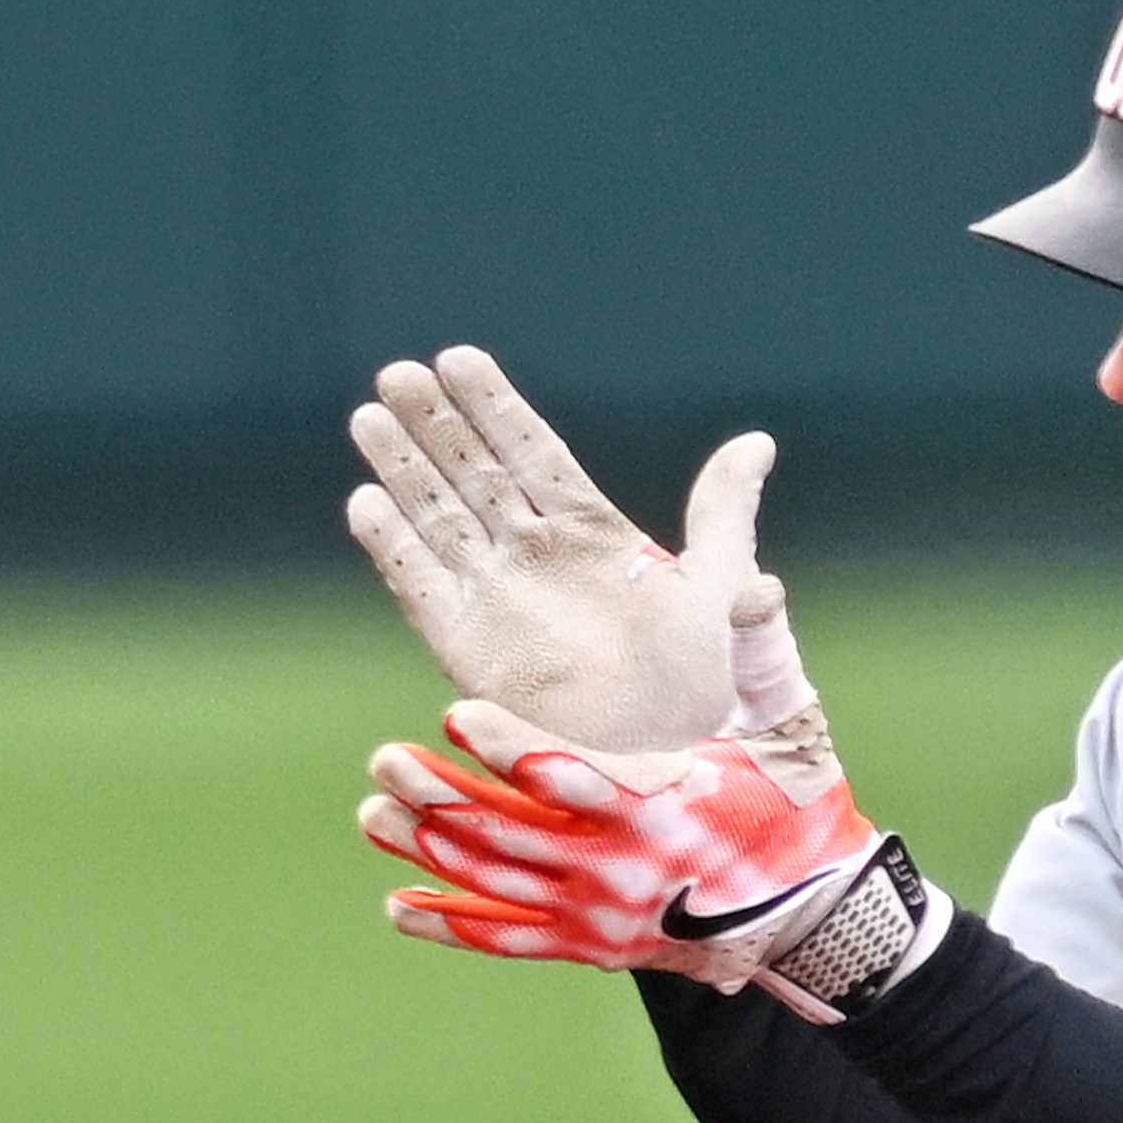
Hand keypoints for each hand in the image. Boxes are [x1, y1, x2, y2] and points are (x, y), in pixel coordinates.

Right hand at [346, 346, 775, 754]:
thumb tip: (757, 442)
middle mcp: (539, 560)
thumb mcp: (723, 585)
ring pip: (439, 521)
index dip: (494, 407)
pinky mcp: (472, 651)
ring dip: (403, 472)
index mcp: (595, 535)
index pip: (533, 454)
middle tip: (396, 374)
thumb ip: (724, 512)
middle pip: (474, 476)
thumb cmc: (718, 682)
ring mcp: (501, 602)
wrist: (687, 764)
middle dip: (435, 425)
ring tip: (368, 418)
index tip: (457, 358)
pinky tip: (366, 502)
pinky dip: (393, 549)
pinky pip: (422, 590)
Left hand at [359, 610, 884, 1007]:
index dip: (508, 745)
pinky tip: (398, 906)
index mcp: (659, 801)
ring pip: (496, 884)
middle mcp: (619, 865)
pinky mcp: (592, 946)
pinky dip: (451, 926)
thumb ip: (758, 649)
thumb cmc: (795, 803)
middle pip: (511, 832)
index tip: (453, 714)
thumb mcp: (787, 722)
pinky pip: (509, 939)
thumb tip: (754, 582)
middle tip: (384, 760)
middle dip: (441, 795)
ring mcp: (600, 913)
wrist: (812, 912)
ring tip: (374, 812)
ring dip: (430, 849)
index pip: (569, 774)